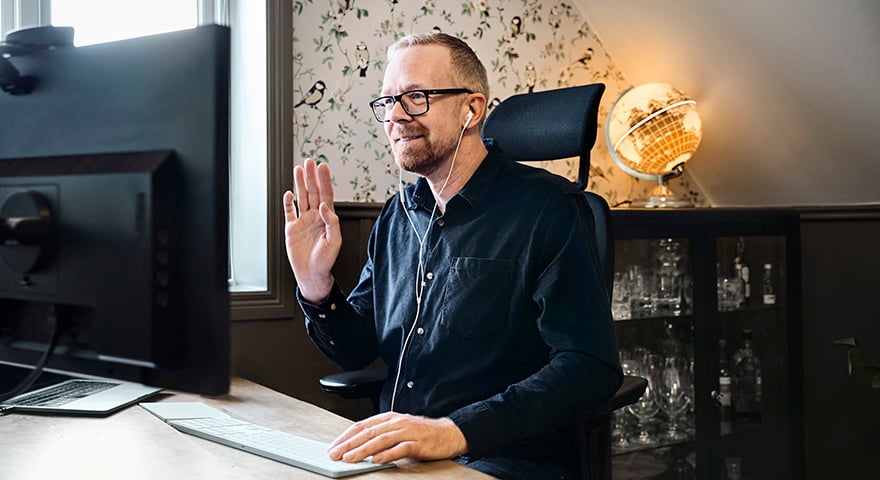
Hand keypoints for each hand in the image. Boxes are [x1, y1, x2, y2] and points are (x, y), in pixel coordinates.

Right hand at [283, 158, 340, 301]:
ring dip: (300, 184)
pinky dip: (288, 202)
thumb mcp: (335, 241)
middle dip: (311, 177)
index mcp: (327, 218)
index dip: (324, 181)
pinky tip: (289, 193)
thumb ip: (332, 222)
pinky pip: (289, 212)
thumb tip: (325, 207)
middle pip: (313, 192)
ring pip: (301, 198)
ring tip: (298, 169)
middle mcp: (315, 217)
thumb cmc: (326, 260)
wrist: (312, 274)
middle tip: (309, 162)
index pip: (326, 195)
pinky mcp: (292, 228)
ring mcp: (303, 221)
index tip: (323, 167)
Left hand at [328, 412, 467, 464]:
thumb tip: (358, 446)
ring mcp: (407, 432)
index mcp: (390, 418)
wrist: (448, 433)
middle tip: (335, 454)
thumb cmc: (422, 433)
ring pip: (380, 440)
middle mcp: (397, 422)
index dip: (346, 436)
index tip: (334, 446)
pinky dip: (386, 455)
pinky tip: (375, 460)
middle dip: (349, 444)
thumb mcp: (398, 429)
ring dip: (362, 450)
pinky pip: (399, 449)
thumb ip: (381, 435)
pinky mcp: (418, 443)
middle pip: (368, 433)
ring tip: (349, 458)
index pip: (363, 425)